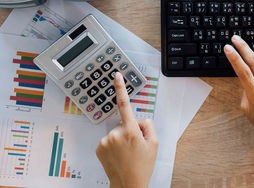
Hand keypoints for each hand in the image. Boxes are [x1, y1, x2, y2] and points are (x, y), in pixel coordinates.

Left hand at [96, 72, 158, 187]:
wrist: (128, 184)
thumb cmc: (142, 166)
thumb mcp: (154, 143)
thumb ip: (148, 125)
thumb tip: (138, 120)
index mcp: (130, 131)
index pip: (124, 104)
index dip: (120, 88)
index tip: (117, 76)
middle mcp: (115, 134)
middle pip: (125, 122)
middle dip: (131, 130)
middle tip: (135, 146)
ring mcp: (105, 141)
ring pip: (116, 131)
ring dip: (121, 138)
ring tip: (127, 153)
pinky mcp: (99, 147)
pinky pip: (109, 139)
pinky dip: (114, 144)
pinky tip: (119, 154)